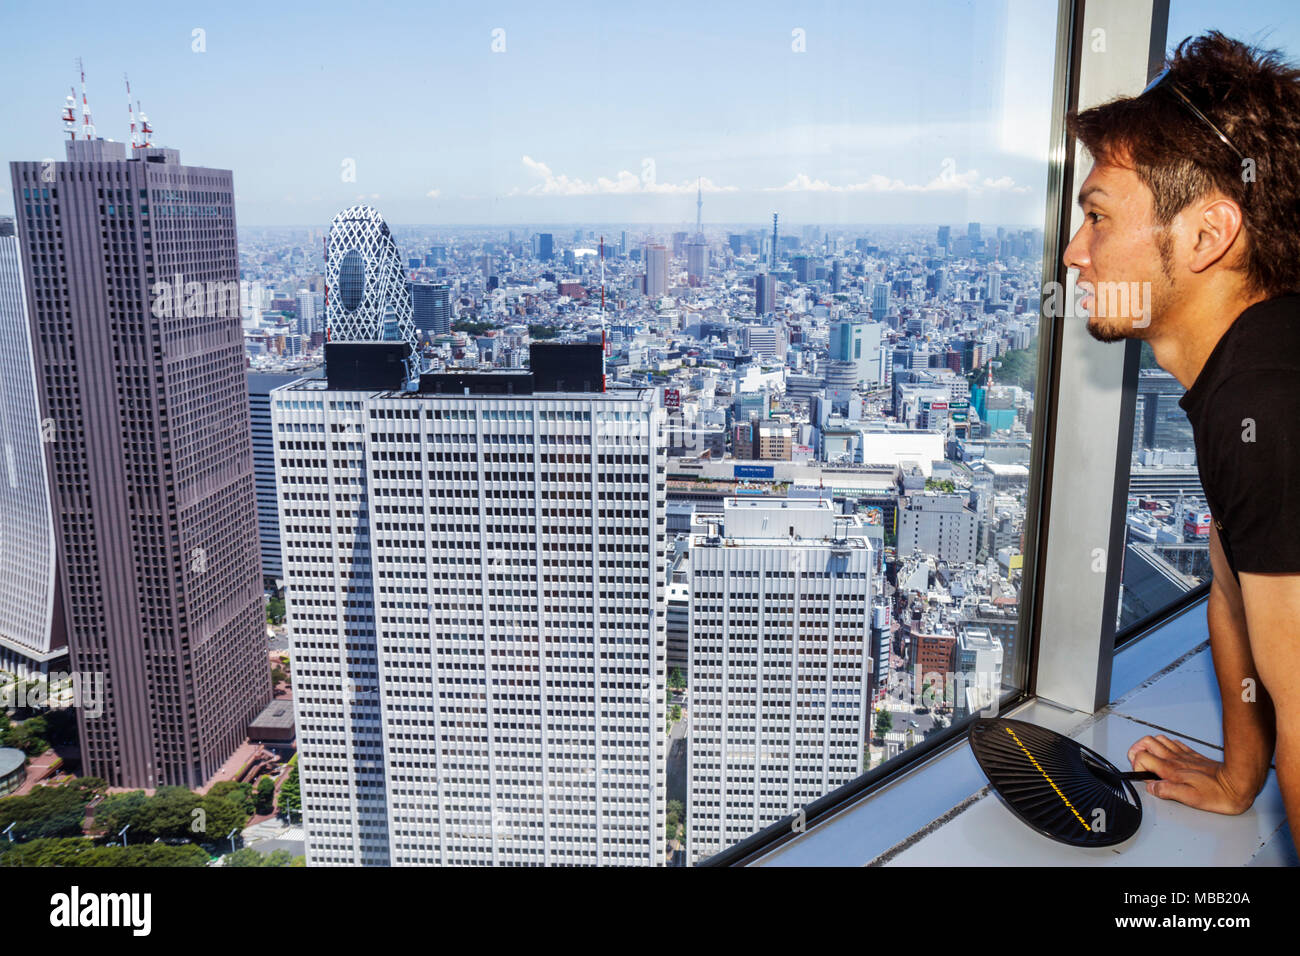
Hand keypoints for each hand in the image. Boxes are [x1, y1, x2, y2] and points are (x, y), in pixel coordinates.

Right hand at [1127, 734, 1257, 814]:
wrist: (1238, 783)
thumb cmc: (1217, 793)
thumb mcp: (1190, 798)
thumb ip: (1167, 791)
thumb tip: (1151, 788)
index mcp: (1171, 770)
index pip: (1141, 757)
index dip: (1137, 767)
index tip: (1143, 778)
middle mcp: (1174, 759)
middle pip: (1146, 742)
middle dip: (1136, 751)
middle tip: (1139, 763)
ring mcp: (1183, 754)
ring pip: (1158, 739)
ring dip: (1148, 746)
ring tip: (1149, 757)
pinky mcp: (1192, 754)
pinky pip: (1173, 742)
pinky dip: (1164, 745)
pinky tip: (1167, 754)